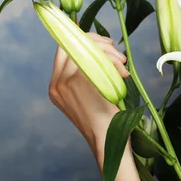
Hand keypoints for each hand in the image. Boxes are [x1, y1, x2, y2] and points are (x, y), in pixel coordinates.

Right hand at [48, 31, 130, 151]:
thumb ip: (91, 74)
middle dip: (100, 44)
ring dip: (111, 54)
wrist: (107, 140)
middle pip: (75, 45)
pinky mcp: (76, 82)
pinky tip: (123, 74)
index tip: (107, 44)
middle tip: (120, 56)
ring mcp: (63, 82)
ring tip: (124, 67)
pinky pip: (96, 59)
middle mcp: (56, 83)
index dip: (87, 41)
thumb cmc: (107, 119)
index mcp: (57, 86)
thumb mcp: (94, 95)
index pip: (66, 49)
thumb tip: (104, 49)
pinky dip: (113, 62)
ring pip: (87, 51)